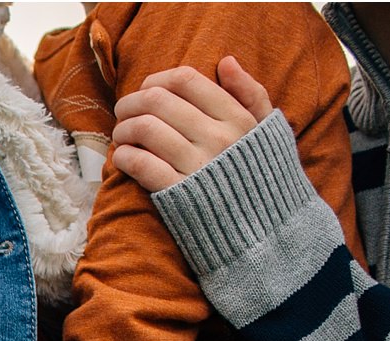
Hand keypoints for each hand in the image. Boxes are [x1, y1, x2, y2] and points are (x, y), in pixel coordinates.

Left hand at [109, 56, 273, 192]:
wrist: (261, 230)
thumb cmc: (258, 175)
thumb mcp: (267, 131)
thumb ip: (251, 95)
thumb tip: (226, 62)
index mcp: (237, 118)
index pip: (185, 80)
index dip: (157, 79)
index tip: (147, 89)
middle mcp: (218, 138)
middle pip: (157, 100)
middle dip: (131, 102)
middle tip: (124, 112)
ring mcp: (197, 166)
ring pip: (144, 128)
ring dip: (123, 128)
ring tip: (121, 135)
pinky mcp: (176, 194)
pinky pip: (139, 164)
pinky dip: (122, 156)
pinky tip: (122, 157)